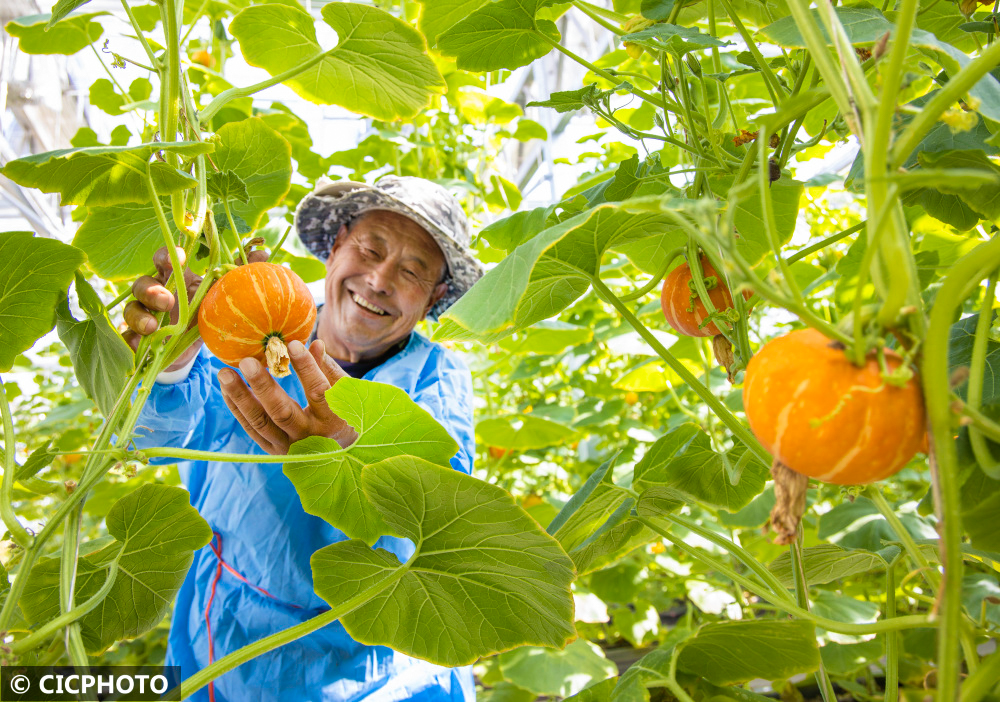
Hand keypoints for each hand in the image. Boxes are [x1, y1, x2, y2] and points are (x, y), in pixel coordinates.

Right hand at [121, 246, 266, 370]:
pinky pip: (127, 337)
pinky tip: (143, 344)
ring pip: (130, 309)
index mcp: (175, 278)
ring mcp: (142, 315)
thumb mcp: (221, 294)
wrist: (191, 349)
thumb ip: (239, 273)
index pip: (164, 259)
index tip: (177, 258)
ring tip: (154, 326)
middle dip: (151, 290)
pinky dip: (132, 339)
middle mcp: (153, 293)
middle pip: (141, 283)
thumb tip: (264, 252)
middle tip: (167, 300)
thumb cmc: (205, 313)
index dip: (167, 255)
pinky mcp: (136, 338)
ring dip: (140, 316)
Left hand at [219, 339, 358, 454]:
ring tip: (225, 373)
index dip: (306, 368)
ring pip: (260, 422)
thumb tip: (314, 343)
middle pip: (282, 412)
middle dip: (262, 385)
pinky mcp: (274, 451)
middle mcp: (310, 437)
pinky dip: (237, 408)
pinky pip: (252, 429)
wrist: (346, 457)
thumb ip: (329, 370)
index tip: (292, 344)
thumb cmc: (347, 416)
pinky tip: (227, 389)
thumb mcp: (347, 394)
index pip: (319, 392)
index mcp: (333, 420)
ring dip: (240, 397)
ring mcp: (289, 446)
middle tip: (246, 361)